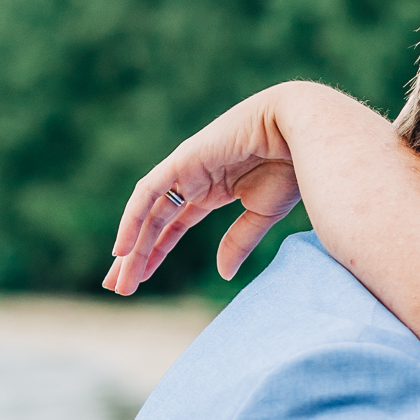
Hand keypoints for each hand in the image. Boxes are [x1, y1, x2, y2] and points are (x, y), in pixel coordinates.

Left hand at [103, 87, 303, 295]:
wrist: (301, 131)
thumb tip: (224, 273)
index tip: (139, 282)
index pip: (173, 226)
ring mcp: (185, 170)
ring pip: (148, 213)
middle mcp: (193, 181)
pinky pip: (148, 192)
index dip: (155, 253)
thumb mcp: (262, 213)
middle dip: (136, 256)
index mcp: (212, 191)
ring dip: (131, 245)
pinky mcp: (183, 161)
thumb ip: (239, 241)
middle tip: (119, 288)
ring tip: (118, 280)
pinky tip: (122, 248)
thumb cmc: (290, 166)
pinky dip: (132, 218)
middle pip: (154, 223)